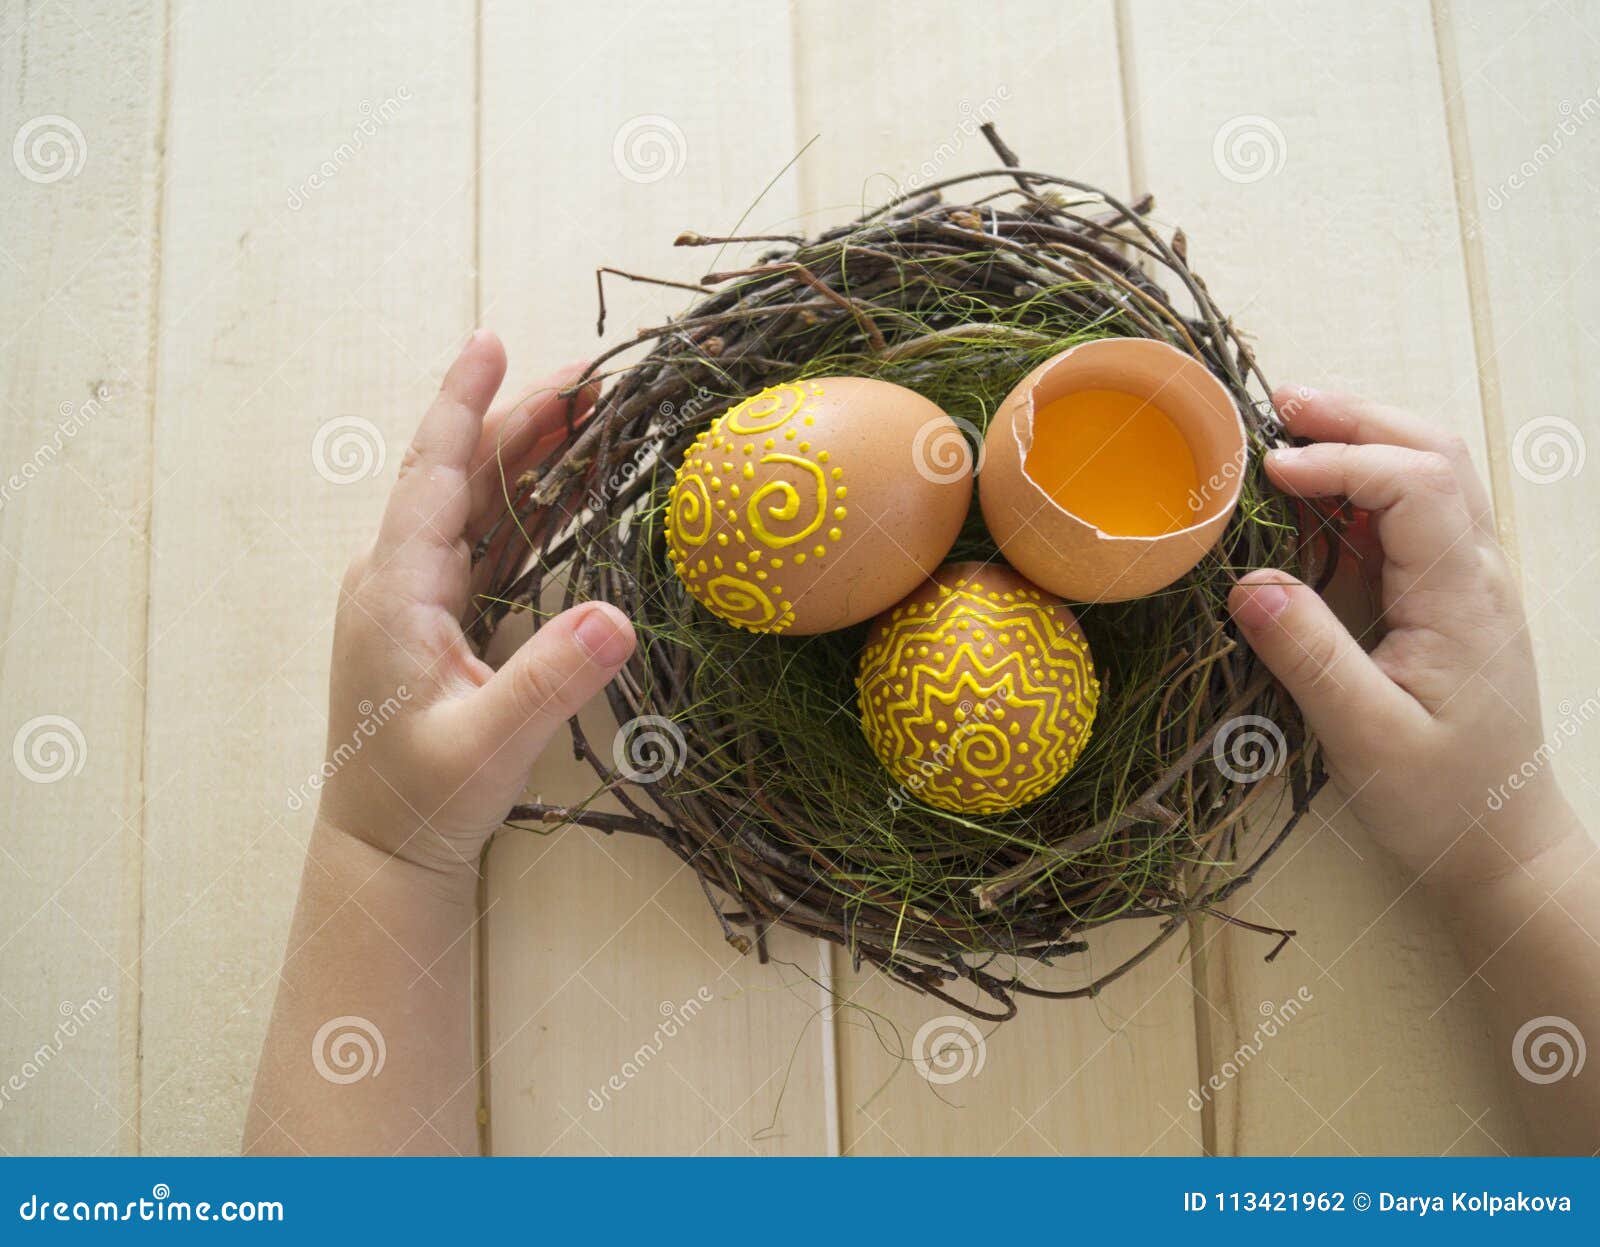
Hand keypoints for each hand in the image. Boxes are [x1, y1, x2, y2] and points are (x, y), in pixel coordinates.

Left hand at [314, 330, 635, 884]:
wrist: (383, 847)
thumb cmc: (425, 800)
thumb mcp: (490, 747)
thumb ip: (549, 682)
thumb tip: (618, 618)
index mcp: (397, 593)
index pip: (433, 476)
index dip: (463, 406)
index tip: (491, 342)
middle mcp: (399, 579)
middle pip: (463, 476)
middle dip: (522, 420)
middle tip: (591, 379)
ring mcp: (417, 596)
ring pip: (477, 504)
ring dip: (531, 457)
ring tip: (591, 412)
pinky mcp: (439, 616)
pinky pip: (489, 542)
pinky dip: (530, 507)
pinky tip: (569, 485)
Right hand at [1228, 387, 1574, 885]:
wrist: (1504, 845)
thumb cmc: (1442, 801)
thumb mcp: (1369, 738)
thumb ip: (1311, 658)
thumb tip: (1249, 583)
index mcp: (1465, 599)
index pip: (1415, 486)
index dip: (1343, 462)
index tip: (1270, 471)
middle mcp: (1479, 574)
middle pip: (1435, 453)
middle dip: (1358, 419)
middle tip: (1278, 404)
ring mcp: (1472, 581)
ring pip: (1434, 473)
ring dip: (1366, 438)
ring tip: (1291, 427)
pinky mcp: (1453, 598)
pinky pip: (1418, 513)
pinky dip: (1366, 481)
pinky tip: (1318, 490)